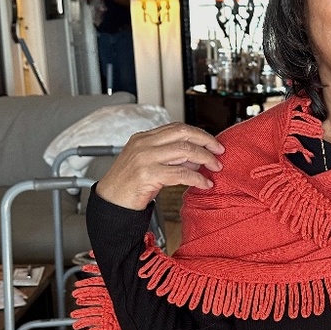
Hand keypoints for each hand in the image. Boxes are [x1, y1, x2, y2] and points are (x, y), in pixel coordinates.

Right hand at [96, 123, 223, 210]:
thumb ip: (170, 157)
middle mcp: (143, 144)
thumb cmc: (129, 185)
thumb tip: (197, 158)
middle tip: (219, 152)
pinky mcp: (148, 174)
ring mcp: (144, 158)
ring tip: (215, 168)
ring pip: (184, 151)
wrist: (110, 202)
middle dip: (206, 141)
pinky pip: (181, 173)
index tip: (213, 143)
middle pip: (183, 133)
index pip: (176, 127)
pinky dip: (197, 179)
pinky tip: (204, 184)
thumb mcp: (149, 164)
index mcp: (143, 138)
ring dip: (205, 159)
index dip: (198, 133)